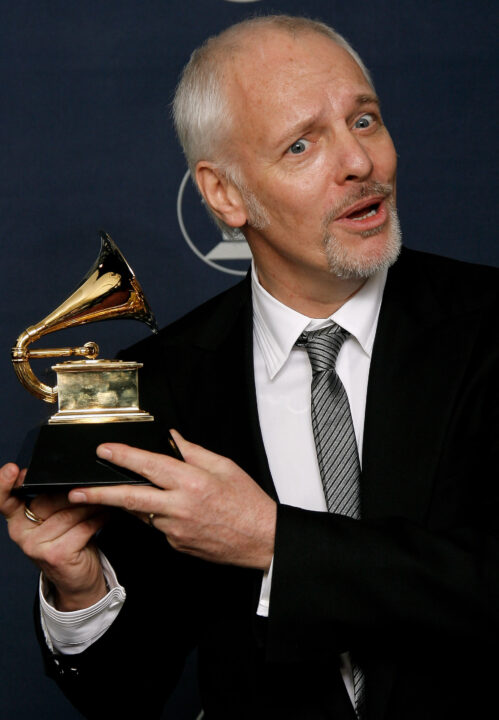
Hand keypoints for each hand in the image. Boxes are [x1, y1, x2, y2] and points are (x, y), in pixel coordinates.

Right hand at [0, 463, 108, 610]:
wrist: (77, 580)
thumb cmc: (69, 543)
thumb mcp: (54, 521)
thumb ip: (52, 501)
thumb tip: (72, 475)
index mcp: (17, 520)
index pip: (5, 500)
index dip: (4, 484)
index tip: (13, 470)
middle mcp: (21, 534)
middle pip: (50, 499)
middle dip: (78, 491)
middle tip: (97, 483)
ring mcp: (37, 546)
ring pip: (70, 512)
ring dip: (94, 503)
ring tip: (109, 496)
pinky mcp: (57, 554)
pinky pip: (83, 526)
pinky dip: (100, 518)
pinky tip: (109, 513)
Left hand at [68, 430, 276, 570]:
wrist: (263, 540)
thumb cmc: (248, 502)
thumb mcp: (225, 467)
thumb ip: (194, 451)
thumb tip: (172, 438)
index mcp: (192, 482)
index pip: (149, 465)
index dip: (123, 456)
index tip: (103, 450)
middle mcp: (179, 507)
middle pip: (130, 498)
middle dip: (98, 494)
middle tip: (76, 492)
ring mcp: (175, 530)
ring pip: (143, 513)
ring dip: (133, 502)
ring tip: (129, 493)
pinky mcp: (176, 545)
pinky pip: (157, 526)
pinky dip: (157, 515)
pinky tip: (171, 510)